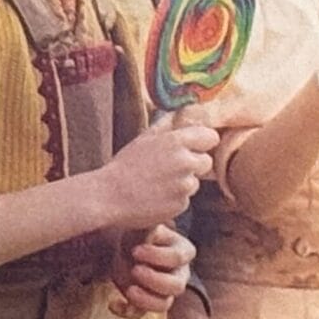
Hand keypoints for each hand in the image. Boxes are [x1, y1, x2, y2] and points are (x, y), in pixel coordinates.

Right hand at [91, 116, 217, 230]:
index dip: (203, 143)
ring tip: (157, 184)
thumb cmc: (124, 166)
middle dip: (193, 165)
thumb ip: (166, 125)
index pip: (211, 138)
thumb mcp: (144, 139)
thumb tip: (180, 113)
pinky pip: (185, 199)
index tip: (196, 148)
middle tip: (170, 169)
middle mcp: (185, 162)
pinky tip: (155, 197)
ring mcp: (184, 185)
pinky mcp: (180, 204)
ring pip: (195, 182)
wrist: (107, 196)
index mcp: (177, 141)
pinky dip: (174, 199)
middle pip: (206, 162)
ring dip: (182, 183)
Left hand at [110, 221, 195, 316]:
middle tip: (135, 270)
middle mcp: (179, 274)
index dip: (158, 256)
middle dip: (155, 280)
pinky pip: (140, 314)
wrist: (126, 245)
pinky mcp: (146, 302)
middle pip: (177, 286)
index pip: (179, 257)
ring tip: (130, 289)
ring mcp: (163, 291)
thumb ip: (151, 227)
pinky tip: (113, 303)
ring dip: (146, 300)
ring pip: (164, 304)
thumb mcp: (145, 226)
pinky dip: (126, 311)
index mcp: (182, 251)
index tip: (136, 250)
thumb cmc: (140, 234)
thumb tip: (153, 228)